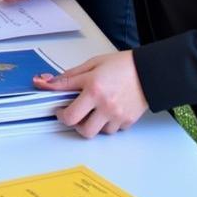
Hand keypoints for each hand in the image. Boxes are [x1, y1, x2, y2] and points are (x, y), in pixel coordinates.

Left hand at [34, 51, 148, 137]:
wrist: (148, 71)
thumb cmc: (121, 65)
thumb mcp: (91, 64)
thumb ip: (70, 76)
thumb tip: (48, 82)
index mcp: (93, 88)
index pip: (68, 109)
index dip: (58, 110)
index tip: (57, 107)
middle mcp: (104, 104)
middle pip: (80, 128)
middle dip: (72, 122)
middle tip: (70, 114)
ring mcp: (116, 115)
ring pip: (95, 132)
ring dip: (89, 124)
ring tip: (91, 111)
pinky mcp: (127, 121)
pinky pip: (111, 130)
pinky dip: (105, 124)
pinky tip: (106, 111)